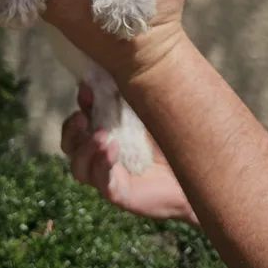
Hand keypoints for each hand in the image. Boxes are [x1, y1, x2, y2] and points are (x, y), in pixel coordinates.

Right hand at [62, 83, 198, 225]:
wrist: (197, 168)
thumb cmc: (172, 137)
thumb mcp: (146, 111)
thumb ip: (123, 97)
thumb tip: (102, 75)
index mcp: (104, 132)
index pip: (79, 121)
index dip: (80, 105)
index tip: (87, 90)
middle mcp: (100, 155)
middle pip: (70, 146)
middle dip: (71, 130)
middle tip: (82, 118)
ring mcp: (108, 176)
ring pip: (79, 168)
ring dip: (85, 149)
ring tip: (102, 136)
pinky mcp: (119, 193)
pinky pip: (102, 182)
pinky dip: (102, 165)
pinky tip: (113, 150)